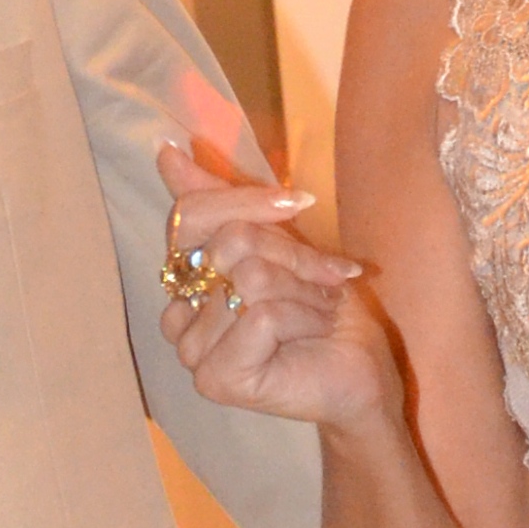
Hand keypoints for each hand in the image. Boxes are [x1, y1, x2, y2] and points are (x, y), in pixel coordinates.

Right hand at [154, 139, 398, 439]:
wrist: (362, 369)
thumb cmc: (324, 310)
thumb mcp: (280, 241)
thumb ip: (223, 200)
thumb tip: (165, 148)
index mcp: (188, 279)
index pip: (190, 215)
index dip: (247, 202)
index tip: (301, 203)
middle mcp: (180, 316)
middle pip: (228, 243)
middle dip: (292, 254)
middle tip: (326, 279)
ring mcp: (192, 351)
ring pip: (249, 279)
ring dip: (305, 291)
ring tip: (321, 313)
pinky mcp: (215, 379)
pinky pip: (262, 316)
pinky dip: (304, 318)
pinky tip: (315, 336)